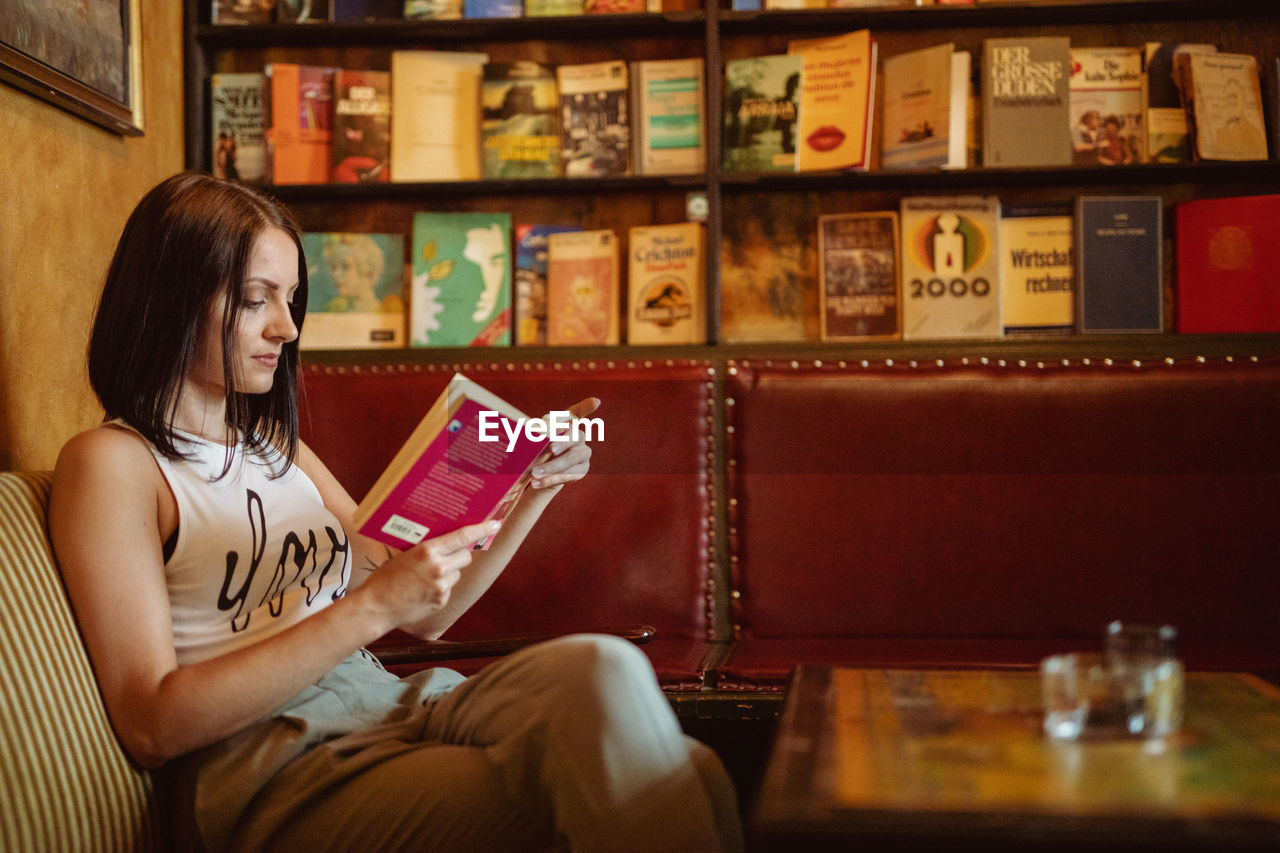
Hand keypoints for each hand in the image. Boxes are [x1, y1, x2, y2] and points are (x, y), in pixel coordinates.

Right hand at [357, 520, 495, 630]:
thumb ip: (427, 548)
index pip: (462, 537)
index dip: (481, 529)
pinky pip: (449, 588)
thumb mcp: (405, 554)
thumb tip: (445, 540)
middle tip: (447, 555)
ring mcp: (441, 586)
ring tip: (427, 575)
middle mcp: (438, 568)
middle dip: (460, 554)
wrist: (376, 607)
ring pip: (457, 573)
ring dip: (449, 572)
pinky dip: (441, 587)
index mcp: (428, 551)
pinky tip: (423, 589)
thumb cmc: (385, 578)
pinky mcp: (441, 601)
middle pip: (465, 556)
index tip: (495, 523)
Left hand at [530, 396, 598, 492]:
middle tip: (551, 449)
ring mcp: (583, 454)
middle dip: (563, 443)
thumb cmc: (536, 448)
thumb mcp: (531, 439)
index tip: (596, 401)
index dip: (587, 406)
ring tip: (535, 473)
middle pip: (575, 437)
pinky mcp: (581, 470)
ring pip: (572, 459)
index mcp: (568, 424)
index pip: (578, 412)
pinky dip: (550, 480)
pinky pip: (567, 475)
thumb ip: (532, 434)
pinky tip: (536, 483)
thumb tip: (522, 433)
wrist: (542, 470)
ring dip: (552, 467)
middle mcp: (579, 436)